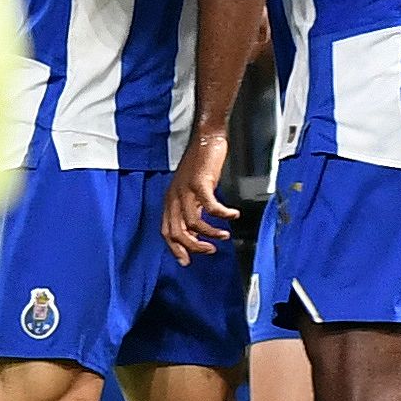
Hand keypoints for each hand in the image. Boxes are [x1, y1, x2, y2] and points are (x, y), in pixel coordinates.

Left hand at [161, 129, 234, 262]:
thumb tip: (199, 230)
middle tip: (210, 251)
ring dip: (210, 233)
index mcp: (171, 200)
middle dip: (193, 246)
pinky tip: (232, 215)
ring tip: (224, 235)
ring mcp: (186, 190)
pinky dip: (223, 214)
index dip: (176, 248)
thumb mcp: (193, 190)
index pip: (167, 231)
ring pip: (193, 223)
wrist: (207, 138)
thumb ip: (193, 208)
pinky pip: (210, 206)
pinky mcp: (200, 182)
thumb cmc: (202, 163)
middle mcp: (175, 196)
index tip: (187, 261)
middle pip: (177, 231)